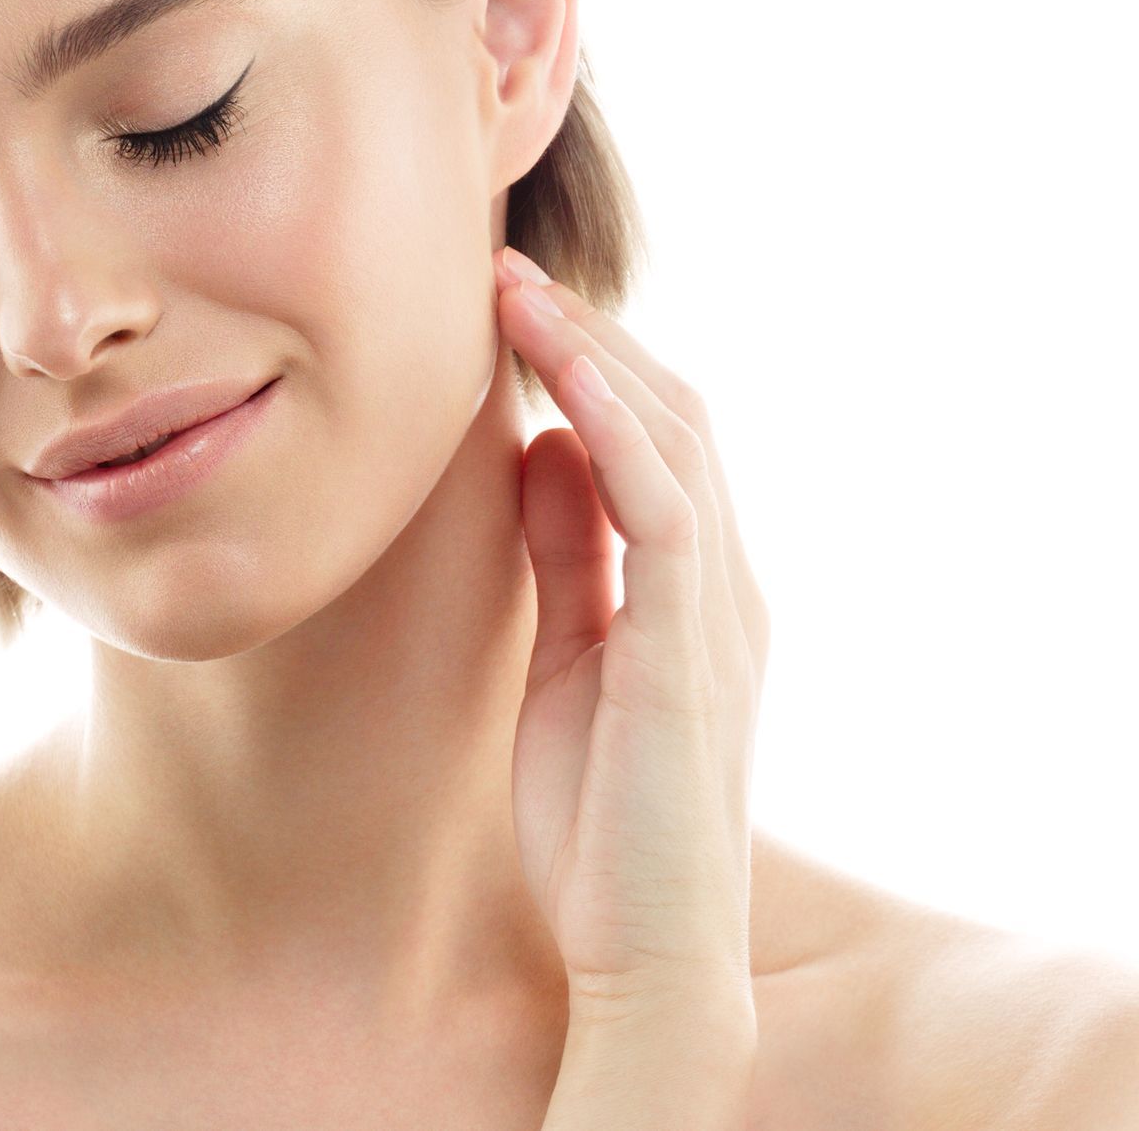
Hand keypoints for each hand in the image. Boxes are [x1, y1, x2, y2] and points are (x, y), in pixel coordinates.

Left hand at [494, 245, 770, 1023]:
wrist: (646, 951)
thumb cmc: (601, 820)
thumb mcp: (570, 656)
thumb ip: (566, 554)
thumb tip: (540, 449)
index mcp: (693, 591)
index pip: (657, 442)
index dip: (590, 365)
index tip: (509, 309)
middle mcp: (723, 585)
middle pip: (673, 417)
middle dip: (587, 336)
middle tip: (501, 272)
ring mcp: (718, 612)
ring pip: (676, 440)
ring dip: (593, 354)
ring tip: (514, 289)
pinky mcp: (692, 647)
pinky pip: (662, 507)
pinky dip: (616, 427)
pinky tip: (556, 373)